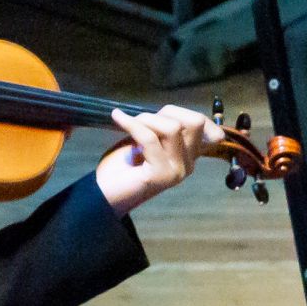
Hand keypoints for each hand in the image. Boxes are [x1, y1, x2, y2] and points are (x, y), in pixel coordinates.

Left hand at [96, 103, 221, 213]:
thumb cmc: (122, 166)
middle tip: (143, 121)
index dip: (185, 112)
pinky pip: (149, 138)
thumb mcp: (147, 139)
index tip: (161, 113)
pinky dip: (131, 123)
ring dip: (147, 119)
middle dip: (167, 112)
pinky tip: (117, 117)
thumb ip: (162, 127)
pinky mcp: (161, 175)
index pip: (203, 126)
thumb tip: (169, 112)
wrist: (103, 194)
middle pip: (195, 122)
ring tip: (129, 124)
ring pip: (173, 128)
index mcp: (188, 156)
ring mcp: (177, 171)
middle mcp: (189, 165)